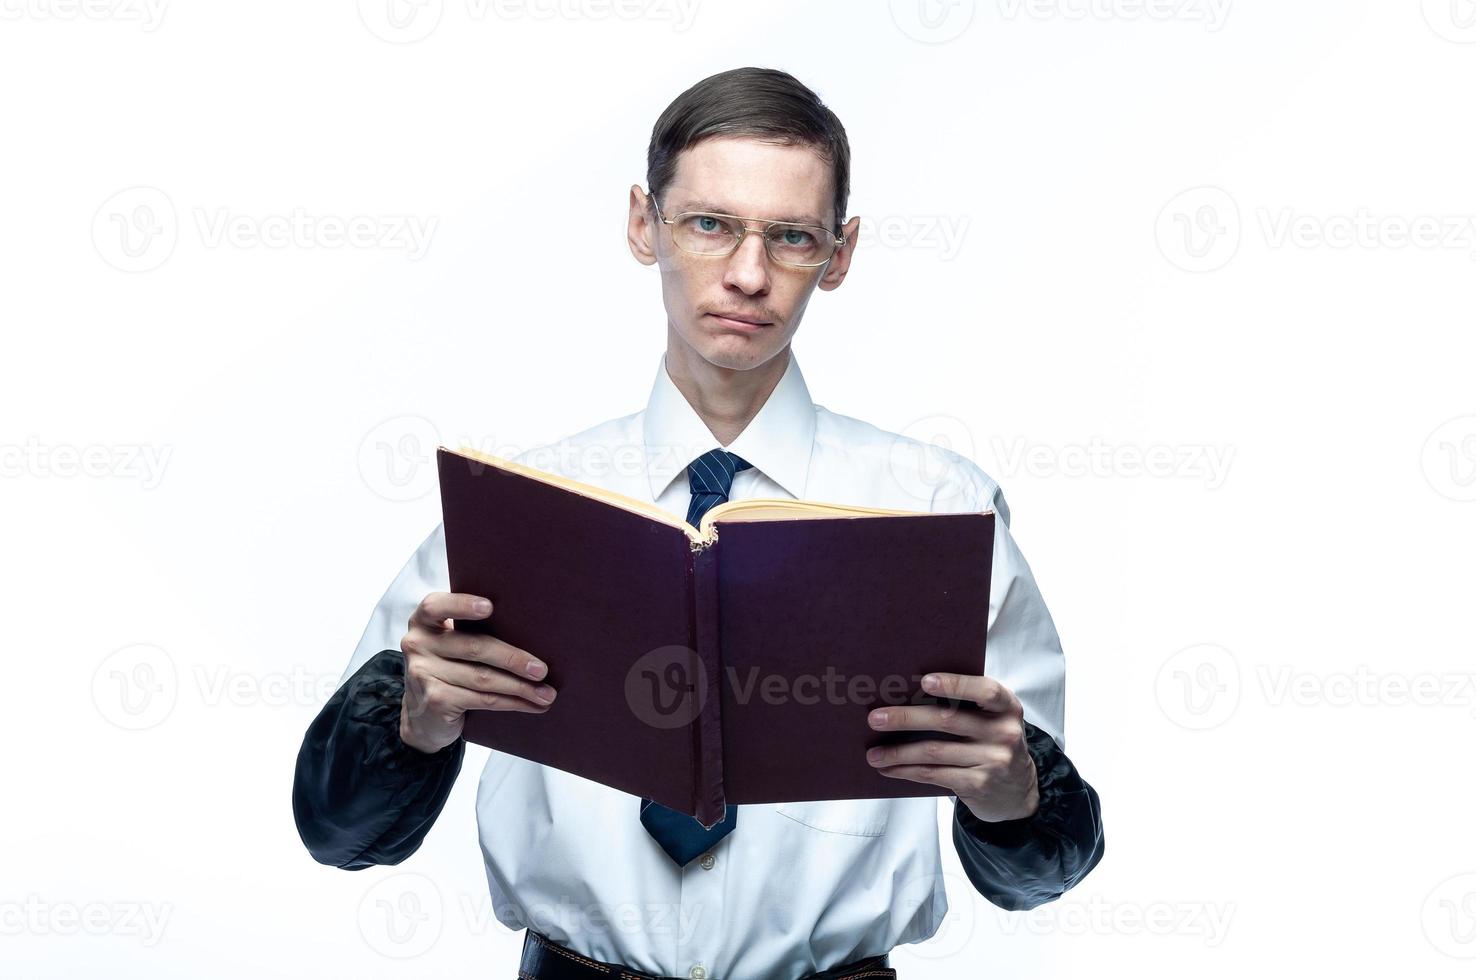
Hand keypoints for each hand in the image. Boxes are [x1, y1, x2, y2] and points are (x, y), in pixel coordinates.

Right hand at [398, 592, 555, 753]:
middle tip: (542, 669)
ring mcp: (423, 674)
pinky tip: (531, 704)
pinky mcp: (435, 701)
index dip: (462, 605)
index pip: (437, 606)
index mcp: (424, 621)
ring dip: (520, 687)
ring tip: (546, 693)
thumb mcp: (451, 643)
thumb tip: (533, 628)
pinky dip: (512, 703)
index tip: (490, 607)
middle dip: (513, 659)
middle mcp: (418, 644)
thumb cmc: (449, 667)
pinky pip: (483, 700)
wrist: (423, 715)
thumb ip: (472, 630)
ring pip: (483, 678)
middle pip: (474, 647)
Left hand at [865, 672, 1038, 822]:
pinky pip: (935, 774)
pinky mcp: (979, 785)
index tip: (925, 681)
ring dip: (898, 752)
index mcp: (1007, 707)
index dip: (955, 684)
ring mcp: (993, 760)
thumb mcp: (992, 720)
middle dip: (906, 718)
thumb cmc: (993, 744)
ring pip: (934, 751)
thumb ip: (966, 705)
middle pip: (948, 720)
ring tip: (873, 753)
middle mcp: (1004, 732)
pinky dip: (907, 771)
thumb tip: (907, 694)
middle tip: (875, 719)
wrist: (1018, 791)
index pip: (985, 691)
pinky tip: (889, 769)